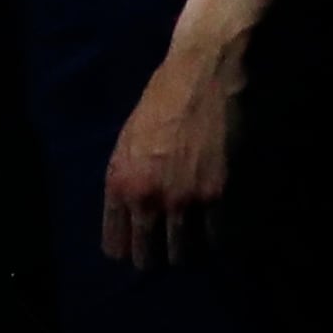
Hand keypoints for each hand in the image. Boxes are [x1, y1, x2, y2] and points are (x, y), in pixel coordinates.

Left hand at [99, 23, 247, 270]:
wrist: (201, 74)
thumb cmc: (160, 100)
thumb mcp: (126, 141)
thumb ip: (125, 182)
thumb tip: (129, 218)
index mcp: (118, 183)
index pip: (115, 244)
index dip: (125, 250)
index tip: (135, 251)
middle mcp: (146, 198)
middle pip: (147, 258)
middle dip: (154, 256)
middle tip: (165, 249)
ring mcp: (183, 201)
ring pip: (182, 255)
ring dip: (186, 251)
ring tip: (191, 243)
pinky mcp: (217, 196)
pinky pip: (216, 239)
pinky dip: (216, 238)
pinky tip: (216, 228)